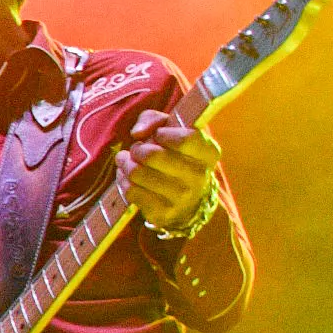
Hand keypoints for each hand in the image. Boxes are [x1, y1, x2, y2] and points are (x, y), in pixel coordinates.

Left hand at [115, 109, 218, 232]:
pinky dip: (123, 180)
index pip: (186, 139)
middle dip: (138, 148)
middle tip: (137, 149)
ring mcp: (182, 198)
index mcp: (209, 153)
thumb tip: (138, 132)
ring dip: (126, 163)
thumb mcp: (173, 130)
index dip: (163, 134)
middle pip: (153, 155)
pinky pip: (131, 191)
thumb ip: (155, 119)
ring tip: (127, 160)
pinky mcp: (163, 213)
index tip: (157, 134)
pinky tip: (127, 176)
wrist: (188, 199)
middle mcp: (199, 177)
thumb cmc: (177, 155)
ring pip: (137, 173)